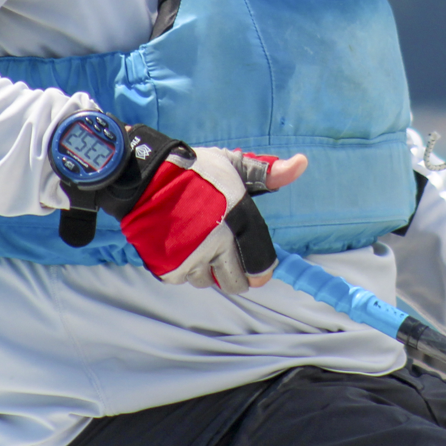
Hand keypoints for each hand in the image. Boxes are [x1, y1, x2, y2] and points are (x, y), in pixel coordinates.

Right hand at [66, 125, 306, 291]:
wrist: (143, 174)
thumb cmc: (193, 169)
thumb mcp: (232, 165)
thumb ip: (267, 173)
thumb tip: (302, 164)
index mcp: (237, 217)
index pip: (260, 259)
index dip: (262, 269)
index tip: (260, 272)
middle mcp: (216, 242)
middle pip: (236, 282)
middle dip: (236, 274)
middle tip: (227, 260)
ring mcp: (191, 257)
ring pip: (207, 281)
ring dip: (207, 270)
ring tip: (198, 245)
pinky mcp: (168, 266)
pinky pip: (184, 279)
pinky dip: (184, 268)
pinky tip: (180, 246)